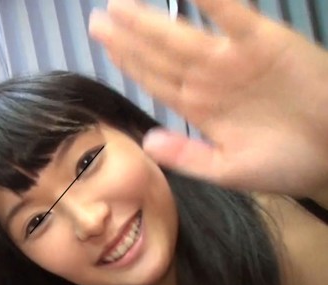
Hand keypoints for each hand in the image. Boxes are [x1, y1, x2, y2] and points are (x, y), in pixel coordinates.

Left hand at [89, 0, 327, 201]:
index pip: (154, 79)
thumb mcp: (228, 170)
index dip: (127, 61)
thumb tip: (147, 142)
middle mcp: (209, 79)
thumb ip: (187, 157)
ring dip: (151, 21)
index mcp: (197, 106)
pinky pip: (233, 18)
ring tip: (119, 6)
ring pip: (184, 37)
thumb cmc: (284, 164)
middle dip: (127, 37)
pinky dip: (212, 3)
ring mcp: (234, 59)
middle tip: (97, 20)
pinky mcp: (265, 44)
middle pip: (159, 54)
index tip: (103, 44)